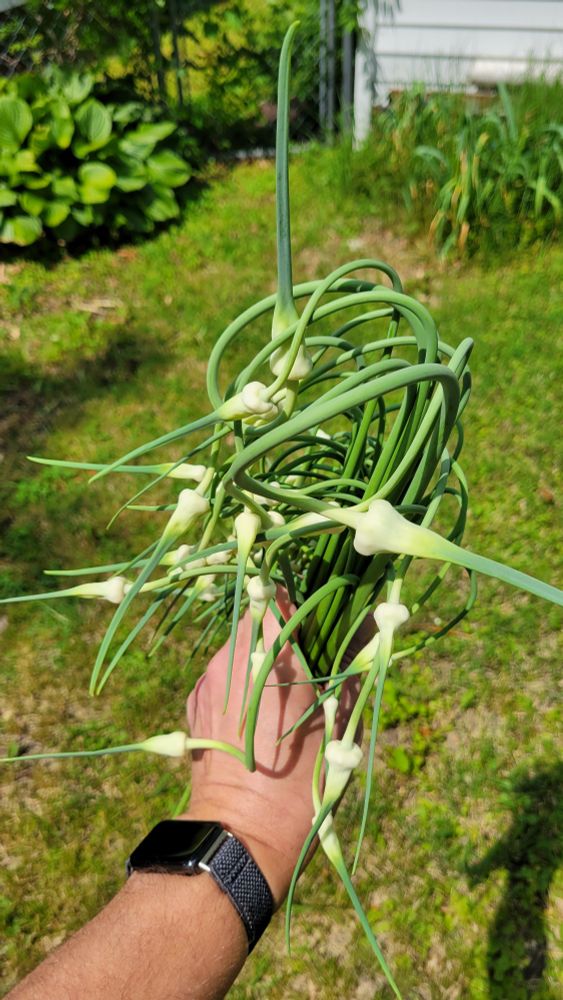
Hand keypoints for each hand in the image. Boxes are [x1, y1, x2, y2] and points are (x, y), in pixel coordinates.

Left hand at [181, 588, 356, 907]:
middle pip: (259, 620)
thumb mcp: (338, 720)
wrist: (241, 835)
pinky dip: (243, 683)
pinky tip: (260, 716)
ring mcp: (208, 679)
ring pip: (240, 648)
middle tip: (312, 664)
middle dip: (285, 635)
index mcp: (269, 652)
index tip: (323, 621)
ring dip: (263, 659)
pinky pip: (224, 676)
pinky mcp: (195, 702)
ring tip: (286, 696)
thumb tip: (370, 621)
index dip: (305, 602)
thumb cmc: (301, 780)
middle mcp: (231, 655)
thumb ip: (351, 663)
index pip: (282, 594)